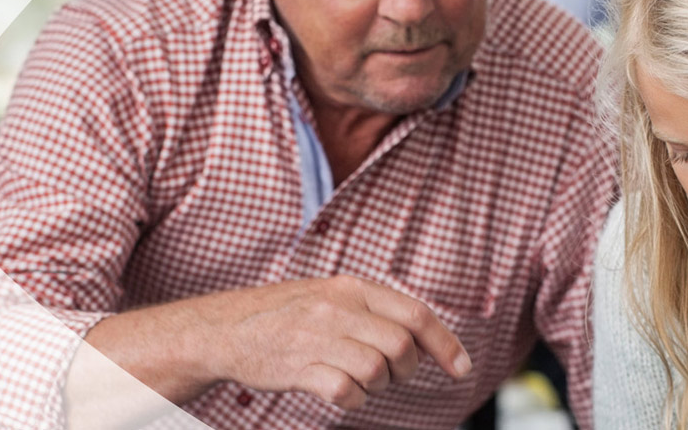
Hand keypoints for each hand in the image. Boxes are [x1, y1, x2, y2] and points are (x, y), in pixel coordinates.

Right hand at [85, 275, 471, 410]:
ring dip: (378, 386)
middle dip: (407, 370)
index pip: (415, 314)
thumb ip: (374, 311)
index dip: (446, 344)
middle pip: (401, 346)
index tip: (462, 369)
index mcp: (351, 287)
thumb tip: (423, 336)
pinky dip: (353, 400)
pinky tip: (340, 393)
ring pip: (377, 370)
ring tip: (359, 381)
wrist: (225, 329)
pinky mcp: (298, 367)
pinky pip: (346, 391)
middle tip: (390, 375)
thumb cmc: (286, 315)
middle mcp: (337, 308)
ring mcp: (316, 337)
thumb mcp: (331, 296)